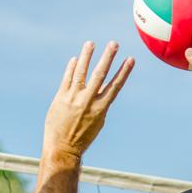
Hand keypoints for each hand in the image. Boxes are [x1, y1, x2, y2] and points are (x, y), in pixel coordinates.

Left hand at [42, 41, 134, 162]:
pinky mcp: (60, 97)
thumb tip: (101, 89)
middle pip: (100, 74)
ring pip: (81, 72)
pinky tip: (75, 59)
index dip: (123, 72)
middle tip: (114, 43)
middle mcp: (88, 101)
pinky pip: (67, 79)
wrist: (62, 149)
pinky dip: (71, 68)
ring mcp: (73, 98)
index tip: (130, 59)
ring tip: (91, 43)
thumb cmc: (82, 138)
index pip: (115, 86)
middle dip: (108, 57)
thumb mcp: (96, 123)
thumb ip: (98, 105)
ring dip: (87, 56)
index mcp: (100, 109)